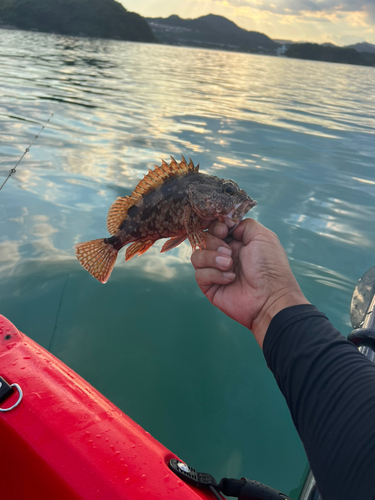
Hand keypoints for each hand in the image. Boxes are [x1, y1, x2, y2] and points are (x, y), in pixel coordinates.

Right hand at [191, 219, 308, 347]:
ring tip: (229, 265)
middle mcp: (224, 255)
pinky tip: (230, 279)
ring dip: (212, 258)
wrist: (270, 297)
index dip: (216, 227)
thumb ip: (245, 224)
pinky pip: (199, 274)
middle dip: (215, 243)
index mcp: (237, 242)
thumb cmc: (270, 267)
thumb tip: (229, 225)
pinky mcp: (210, 287)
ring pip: (197, 256)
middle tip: (230, 253)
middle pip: (203, 239)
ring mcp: (216, 271)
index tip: (224, 231)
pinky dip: (214, 274)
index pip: (215, 228)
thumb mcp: (264, 236)